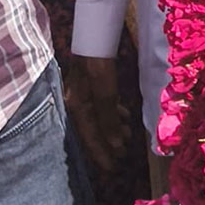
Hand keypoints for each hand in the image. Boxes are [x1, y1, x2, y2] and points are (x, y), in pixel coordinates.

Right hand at [65, 55, 129, 172]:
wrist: (94, 34)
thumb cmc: (98, 62)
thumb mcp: (104, 90)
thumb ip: (108, 117)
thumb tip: (115, 144)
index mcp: (76, 107)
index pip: (89, 137)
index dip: (101, 154)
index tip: (112, 169)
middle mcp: (77, 102)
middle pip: (93, 130)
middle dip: (108, 144)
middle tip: (122, 158)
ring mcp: (85, 93)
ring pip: (100, 118)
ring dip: (113, 129)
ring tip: (128, 137)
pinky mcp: (94, 84)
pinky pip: (104, 105)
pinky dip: (114, 113)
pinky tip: (124, 116)